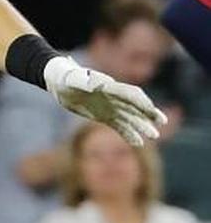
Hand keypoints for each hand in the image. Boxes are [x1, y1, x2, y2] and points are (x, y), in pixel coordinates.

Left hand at [44, 56, 166, 145]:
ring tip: (154, 136)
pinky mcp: (105, 116)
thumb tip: (96, 85)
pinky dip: (129, 134)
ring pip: (130, 118)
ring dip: (142, 126)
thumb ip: (86, 83)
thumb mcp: (74, 80)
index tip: (151, 111)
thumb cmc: (68, 79)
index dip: (142, 102)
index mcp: (110, 87)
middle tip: (162, 123)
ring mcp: (111, 107)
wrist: (60, 83)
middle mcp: (114, 97)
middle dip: (149, 114)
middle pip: (135, 106)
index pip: (131, 94)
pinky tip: (138, 143)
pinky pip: (120, 126)